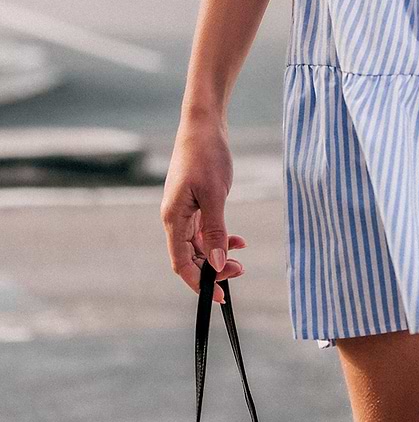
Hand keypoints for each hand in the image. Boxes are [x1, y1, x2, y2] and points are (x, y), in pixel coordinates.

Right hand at [160, 114, 245, 303]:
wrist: (204, 124)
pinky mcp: (194, 201)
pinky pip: (204, 229)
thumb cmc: (206, 155)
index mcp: (173, 218)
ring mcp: (184, 209)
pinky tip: (238, 239)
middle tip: (239, 272)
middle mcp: (175, 217)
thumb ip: (215, 230)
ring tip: (241, 258)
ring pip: (199, 244)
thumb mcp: (215, 194)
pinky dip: (220, 236)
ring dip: (218, 253)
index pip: (181, 263)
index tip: (219, 297)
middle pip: (190, 256)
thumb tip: (217, 263)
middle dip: (213, 269)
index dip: (198, 283)